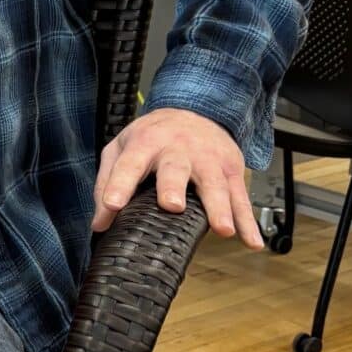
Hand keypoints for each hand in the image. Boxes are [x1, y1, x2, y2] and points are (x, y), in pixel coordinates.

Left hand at [92, 106, 263, 248]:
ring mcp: (208, 160)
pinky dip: (248, 221)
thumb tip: (99, 222)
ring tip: (223, 229)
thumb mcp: (122, 149)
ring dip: (219, 207)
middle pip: (175, 169)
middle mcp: (178, 150)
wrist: (196, 110)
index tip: (112, 205)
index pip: (129, 165)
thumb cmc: (153, 136)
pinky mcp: (231, 171)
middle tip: (172, 206)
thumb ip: (107, 182)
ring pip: (214, 184)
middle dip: (173, 187)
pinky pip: (241, 198)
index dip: (119, 185)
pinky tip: (252, 241)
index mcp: (146, 143)